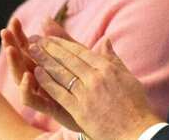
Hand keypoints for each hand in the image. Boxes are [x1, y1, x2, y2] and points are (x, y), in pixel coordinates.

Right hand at [3, 18, 79, 131]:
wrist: (99, 109)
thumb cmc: (85, 83)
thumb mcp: (75, 57)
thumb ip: (62, 40)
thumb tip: (46, 18)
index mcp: (44, 65)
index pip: (27, 47)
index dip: (20, 34)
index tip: (14, 20)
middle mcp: (38, 78)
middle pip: (20, 60)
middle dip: (11, 45)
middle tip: (5, 31)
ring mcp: (41, 92)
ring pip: (21, 78)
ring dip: (15, 63)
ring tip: (11, 49)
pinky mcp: (47, 107)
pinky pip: (31, 99)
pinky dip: (26, 88)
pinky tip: (26, 76)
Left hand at [29, 36, 160, 139]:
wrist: (137, 131)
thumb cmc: (135, 105)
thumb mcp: (127, 77)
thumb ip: (113, 59)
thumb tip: (106, 40)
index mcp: (108, 68)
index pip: (81, 51)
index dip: (63, 43)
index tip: (50, 37)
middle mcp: (97, 77)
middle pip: (68, 59)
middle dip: (49, 48)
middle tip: (34, 39)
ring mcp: (88, 93)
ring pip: (62, 73)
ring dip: (44, 61)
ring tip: (31, 51)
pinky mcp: (80, 110)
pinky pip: (60, 93)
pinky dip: (48, 82)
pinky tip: (37, 74)